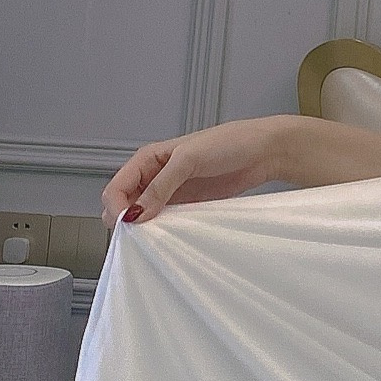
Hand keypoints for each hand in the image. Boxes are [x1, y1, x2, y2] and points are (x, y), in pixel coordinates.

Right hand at [101, 114, 294, 229]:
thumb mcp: (189, 159)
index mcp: (148, 159)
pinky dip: (162, 230)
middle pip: (125, 203)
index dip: (116, 207)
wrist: (264, 152)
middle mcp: (155, 176)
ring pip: (144, 215)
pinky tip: (167, 237)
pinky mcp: (188, 205)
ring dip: (144, 227)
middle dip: (126, 219)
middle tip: (137, 234)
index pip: (116, 187)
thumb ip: (161, 185)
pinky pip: (166, 221)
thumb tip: (136, 211)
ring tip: (152, 238)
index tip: (128, 223)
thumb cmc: (230, 142)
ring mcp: (171, 192)